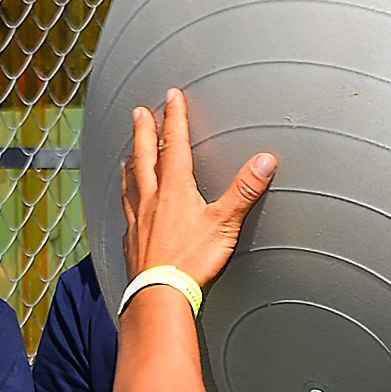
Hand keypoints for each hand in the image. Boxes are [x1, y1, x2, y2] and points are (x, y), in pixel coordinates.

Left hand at [118, 87, 275, 293]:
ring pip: (131, 183)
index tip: (172, 97)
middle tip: (139, 112)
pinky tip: (127, 203)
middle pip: (146, 156)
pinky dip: (126, 200)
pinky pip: (126, 212)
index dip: (175, 118)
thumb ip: (243, 190)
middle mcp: (152, 198)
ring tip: (128, 154)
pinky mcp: (131, 241)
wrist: (159, 294)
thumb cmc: (190, 261)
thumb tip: (264, 160)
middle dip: (145, 131)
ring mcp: (138, 219)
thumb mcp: (224, 223)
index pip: (175, 144)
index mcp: (175, 189)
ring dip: (131, 164)